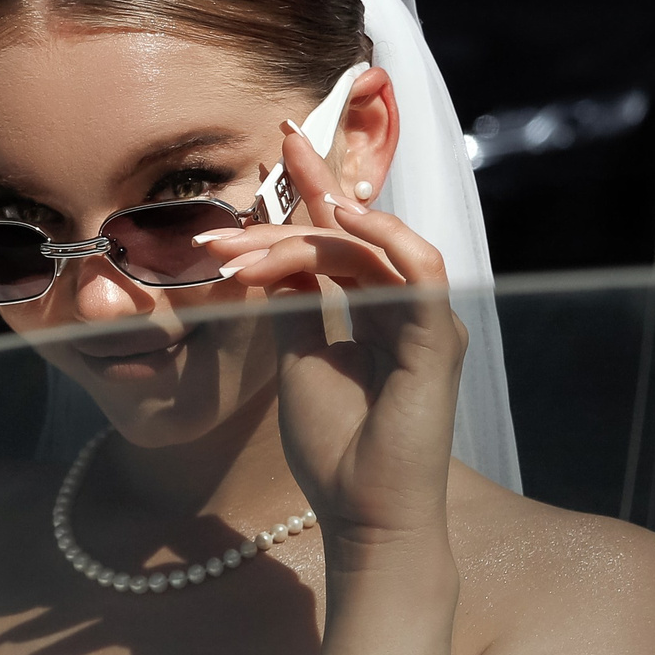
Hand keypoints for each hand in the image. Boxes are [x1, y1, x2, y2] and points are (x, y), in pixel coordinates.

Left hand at [197, 124, 466, 562]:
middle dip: (281, 222)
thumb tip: (272, 254)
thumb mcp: (299, 358)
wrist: (363, 517)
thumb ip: (295, 303)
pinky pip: (418, 271)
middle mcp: (410, 307)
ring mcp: (427, 321)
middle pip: (350, 235)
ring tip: (241, 250)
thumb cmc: (337, 449)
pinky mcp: (436, 340)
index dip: (319, 182)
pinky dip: (383, 237)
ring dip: (303, 236)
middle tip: (218, 236)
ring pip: (369, 247)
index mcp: (381, 310)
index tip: (284, 137)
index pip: (348, 232)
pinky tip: (341, 217)